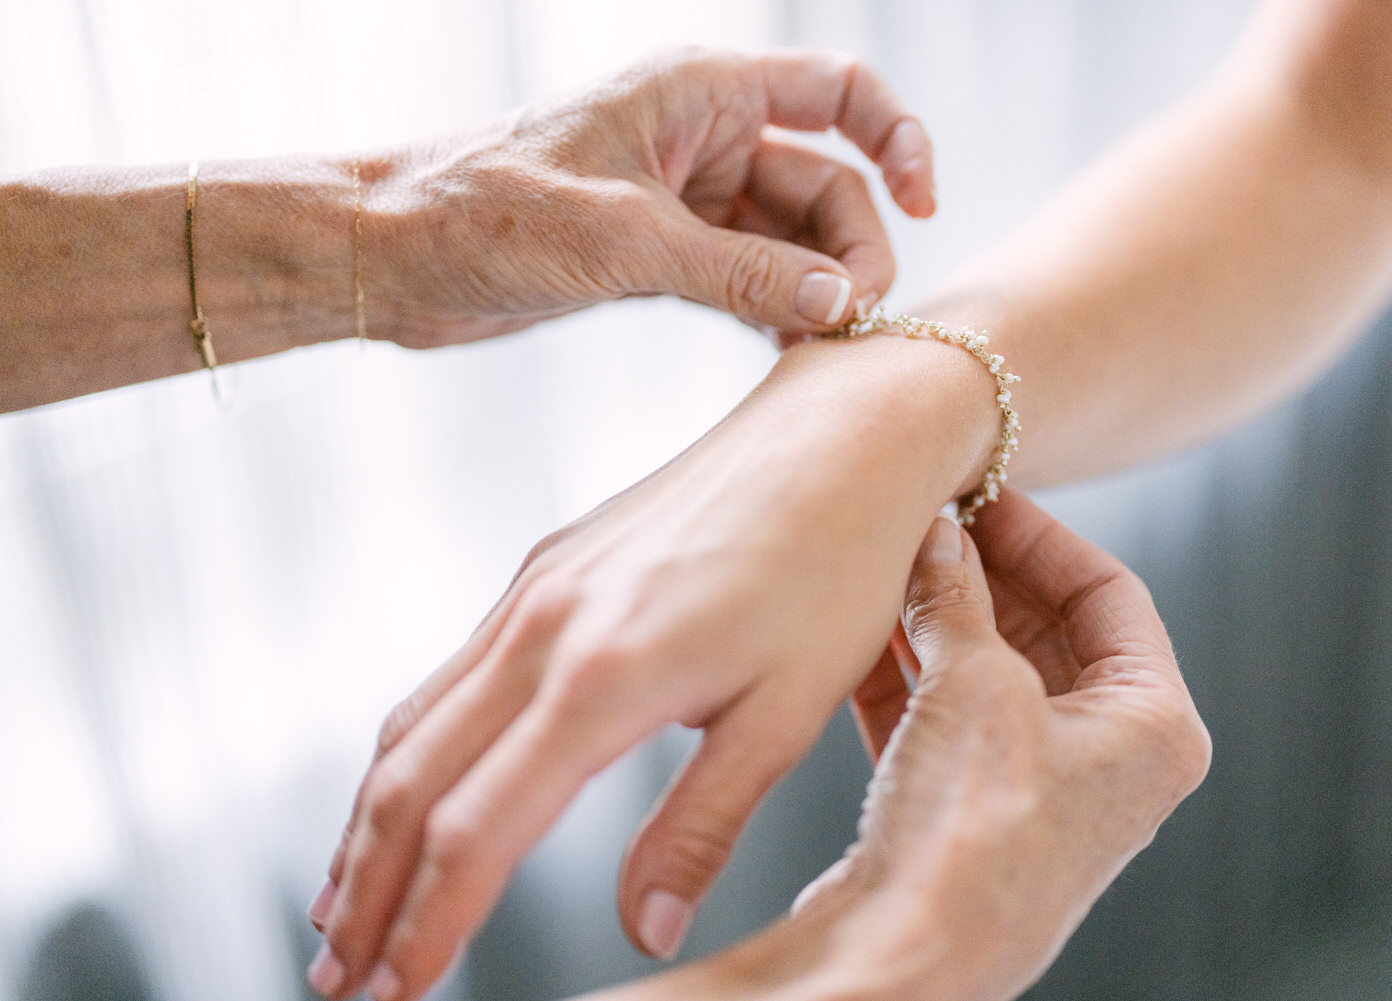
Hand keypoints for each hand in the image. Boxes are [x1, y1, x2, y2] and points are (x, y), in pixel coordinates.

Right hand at [306, 331, 1000, 1000]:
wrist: (839, 433)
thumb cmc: (834, 565)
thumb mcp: (786, 711)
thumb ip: (702, 824)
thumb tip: (647, 929)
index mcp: (606, 674)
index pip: (478, 830)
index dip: (427, 924)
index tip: (393, 996)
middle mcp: (545, 627)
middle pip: (411, 782)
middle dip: (364, 889)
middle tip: (336, 978)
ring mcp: (536, 591)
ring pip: (414, 725)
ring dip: (368, 822)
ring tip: (343, 902)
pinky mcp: (545, 568)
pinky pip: (449, 673)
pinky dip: (410, 750)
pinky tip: (410, 788)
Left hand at [367, 47, 934, 345]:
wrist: (394, 255)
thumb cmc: (487, 213)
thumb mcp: (626, 240)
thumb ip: (742, 272)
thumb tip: (845, 306)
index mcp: (702, 93)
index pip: (839, 92)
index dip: (898, 139)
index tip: (924, 205)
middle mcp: (704, 138)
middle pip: (826, 184)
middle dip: (853, 249)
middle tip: (853, 323)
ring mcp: (685, 200)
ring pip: (791, 240)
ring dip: (819, 289)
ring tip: (829, 349)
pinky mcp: (661, 255)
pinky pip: (749, 278)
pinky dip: (777, 312)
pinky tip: (794, 356)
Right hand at [553, 494, 1209, 1000]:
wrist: (904, 956)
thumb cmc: (970, 845)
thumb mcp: (975, 686)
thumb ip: (957, 595)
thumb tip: (935, 530)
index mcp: (1154, 726)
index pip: (1110, 592)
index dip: (1040, 534)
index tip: (981, 492)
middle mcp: (1109, 758)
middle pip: (1049, 628)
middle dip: (982, 574)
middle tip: (925, 525)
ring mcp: (1042, 788)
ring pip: (992, 671)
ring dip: (939, 618)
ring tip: (887, 566)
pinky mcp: (977, 811)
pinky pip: (950, 714)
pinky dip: (911, 670)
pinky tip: (864, 631)